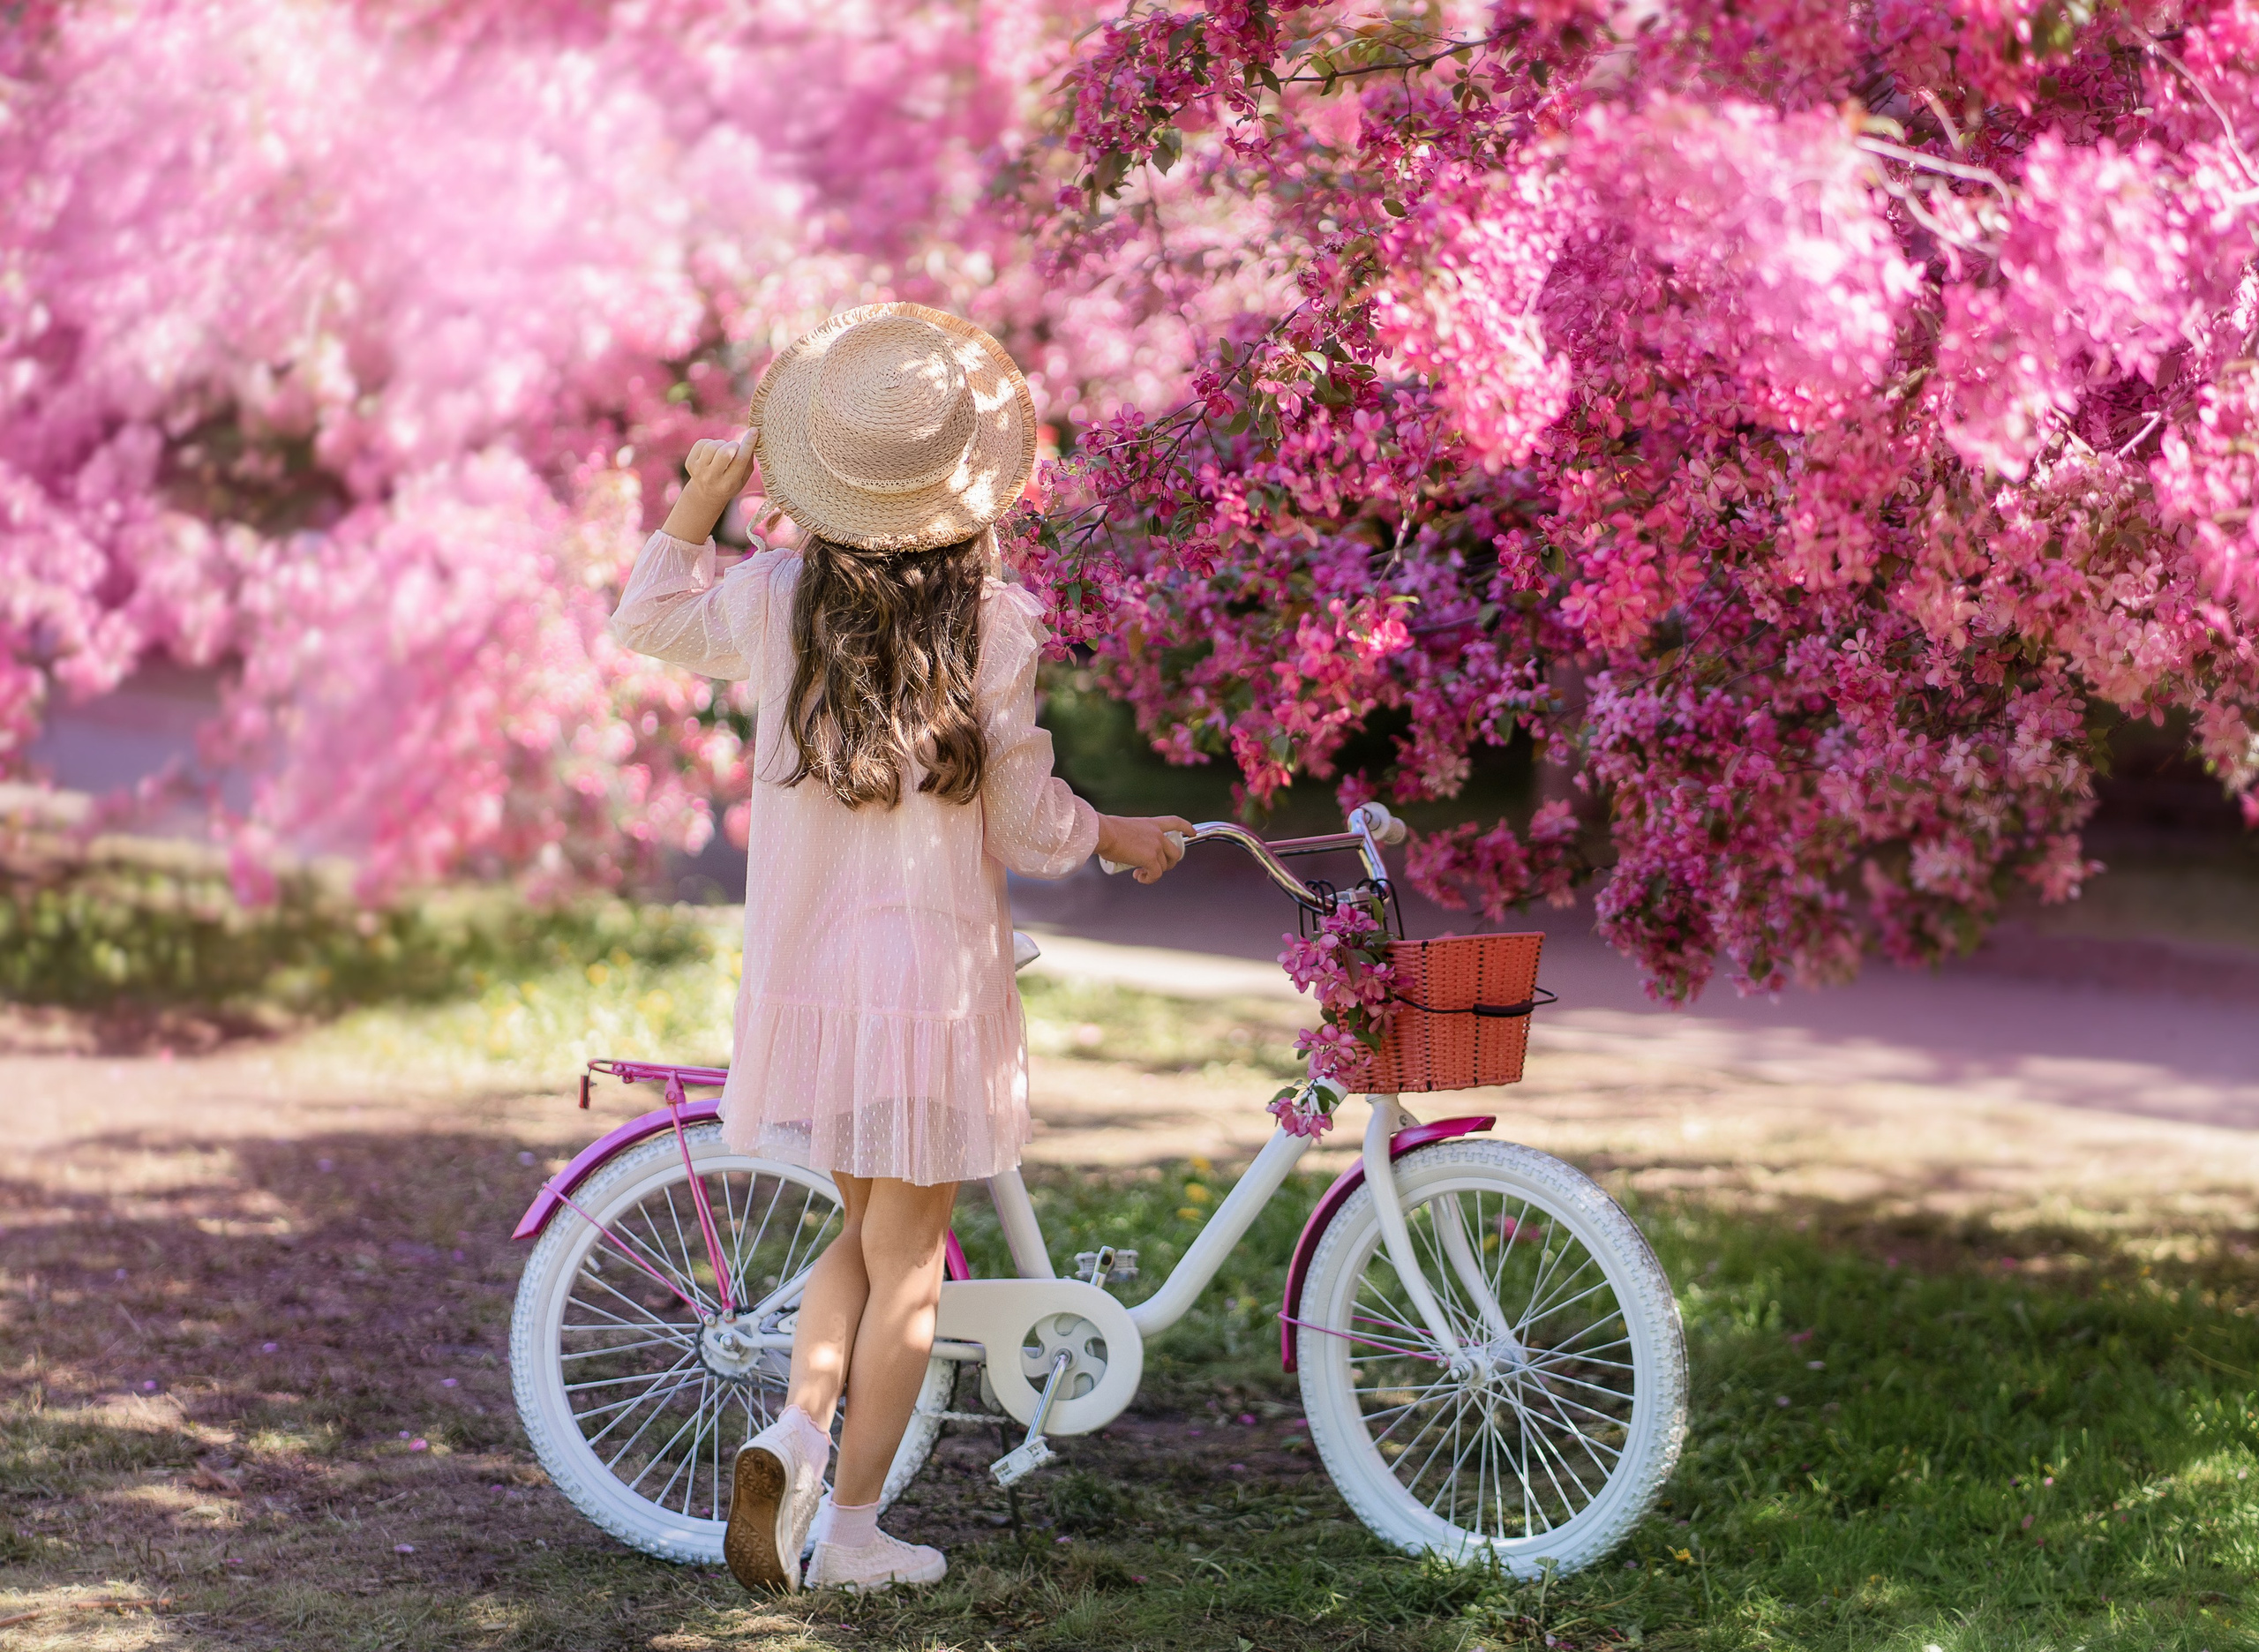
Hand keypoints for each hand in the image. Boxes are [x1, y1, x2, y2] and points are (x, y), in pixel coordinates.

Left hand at [660, 427, 759, 543]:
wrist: (706, 494)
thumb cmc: (730, 482)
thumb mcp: (743, 478)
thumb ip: (749, 461)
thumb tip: (752, 436)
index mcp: (729, 484)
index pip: (740, 460)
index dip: (748, 444)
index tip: (754, 431)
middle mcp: (712, 478)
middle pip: (725, 452)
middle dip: (733, 445)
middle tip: (735, 449)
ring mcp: (699, 471)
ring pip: (713, 446)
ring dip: (722, 444)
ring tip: (722, 452)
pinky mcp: (689, 463)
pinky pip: (702, 443)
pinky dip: (710, 443)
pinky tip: (712, 453)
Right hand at [1095, 814, 1193, 883]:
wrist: (1103, 833)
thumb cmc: (1106, 830)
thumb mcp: (1124, 827)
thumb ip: (1131, 836)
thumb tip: (1125, 847)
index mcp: (1151, 823)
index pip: (1175, 822)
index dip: (1186, 827)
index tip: (1192, 832)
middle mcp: (1157, 834)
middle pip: (1175, 852)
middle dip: (1168, 863)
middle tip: (1154, 867)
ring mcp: (1155, 847)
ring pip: (1165, 866)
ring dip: (1154, 873)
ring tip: (1140, 873)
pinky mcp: (1150, 859)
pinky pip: (1156, 875)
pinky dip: (1149, 879)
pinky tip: (1139, 877)